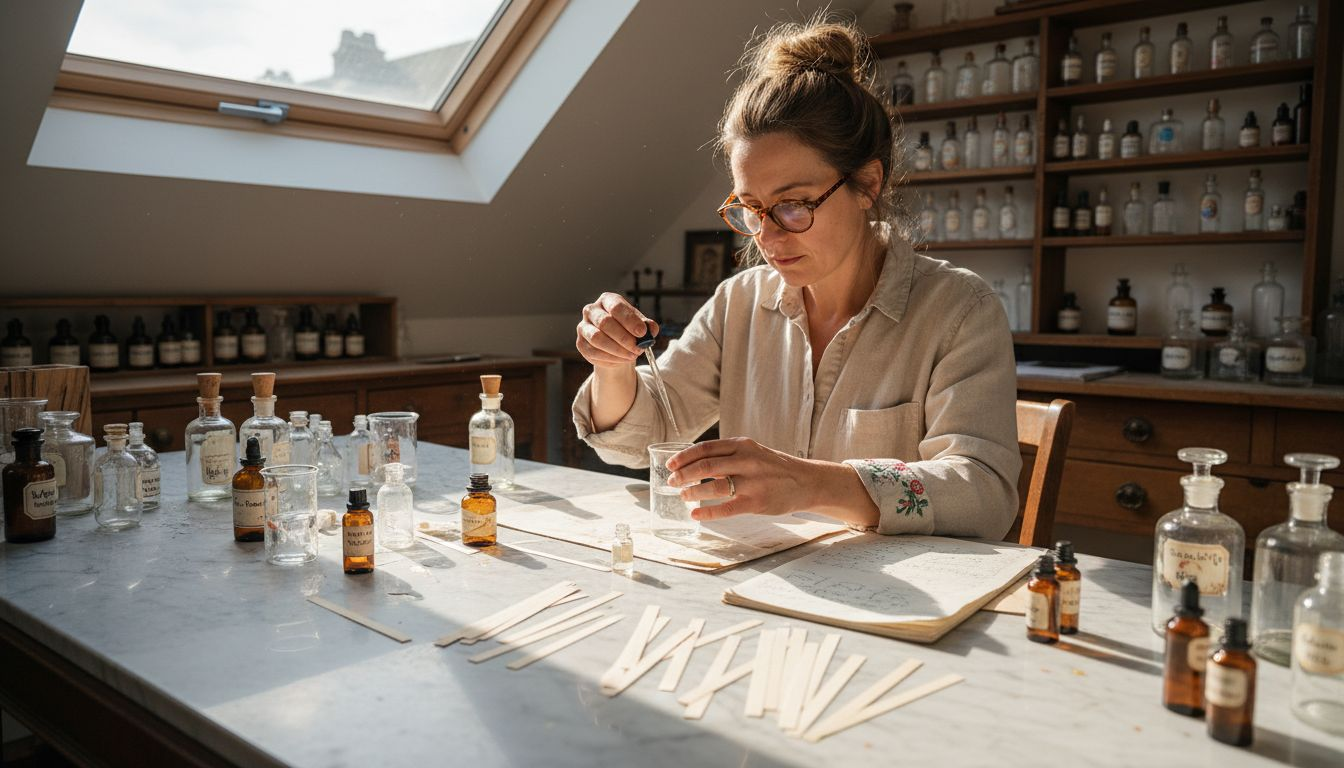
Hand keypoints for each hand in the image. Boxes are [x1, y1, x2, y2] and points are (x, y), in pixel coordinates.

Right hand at [575, 292, 657, 369]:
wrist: (616, 343)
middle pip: (604, 322)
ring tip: (632, 356)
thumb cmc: (629, 329)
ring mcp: (583, 327)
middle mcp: (592, 310)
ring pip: (597, 338)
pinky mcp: (581, 343)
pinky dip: (610, 358)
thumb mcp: (641, 325)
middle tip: (638, 348)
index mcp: (607, 300)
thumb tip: (650, 330)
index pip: (616, 307)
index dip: (629, 320)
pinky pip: (593, 352)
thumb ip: (648, 326)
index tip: (642, 333)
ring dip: (617, 350)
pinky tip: (621, 360)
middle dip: (623, 338)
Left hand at [666, 437, 818, 521]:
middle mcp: (747, 460)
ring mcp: (752, 482)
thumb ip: (727, 455)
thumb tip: (694, 463)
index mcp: (742, 444)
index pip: (706, 448)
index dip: (684, 457)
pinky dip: (707, 511)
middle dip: (683, 475)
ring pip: (714, 486)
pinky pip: (726, 508)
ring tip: (683, 496)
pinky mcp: (757, 502)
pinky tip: (696, 513)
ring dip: (693, 491)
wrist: (805, 481)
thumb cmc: (774, 467)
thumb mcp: (752, 452)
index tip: (670, 465)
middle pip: (706, 465)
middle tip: (672, 482)